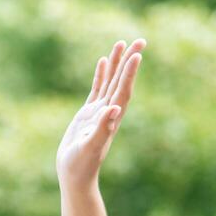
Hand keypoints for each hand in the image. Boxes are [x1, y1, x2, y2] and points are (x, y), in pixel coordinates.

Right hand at [55, 38, 144, 190]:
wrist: (74, 176)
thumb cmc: (81, 165)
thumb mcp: (91, 147)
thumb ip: (103, 128)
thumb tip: (114, 110)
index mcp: (112, 118)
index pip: (123, 90)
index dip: (130, 73)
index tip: (137, 54)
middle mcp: (109, 112)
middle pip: (121, 81)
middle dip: (130, 61)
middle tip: (141, 40)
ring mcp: (99, 112)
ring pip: (110, 82)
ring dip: (117, 63)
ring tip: (122, 43)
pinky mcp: (88, 114)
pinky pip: (97, 89)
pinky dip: (101, 75)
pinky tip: (103, 61)